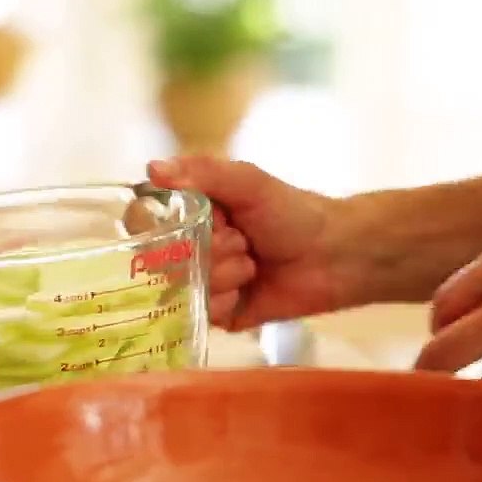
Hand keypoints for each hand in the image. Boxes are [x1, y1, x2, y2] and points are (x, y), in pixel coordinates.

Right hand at [147, 156, 341, 330]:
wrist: (335, 256)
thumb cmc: (293, 213)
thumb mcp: (249, 182)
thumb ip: (203, 173)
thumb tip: (153, 168)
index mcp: (192, 214)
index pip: (146, 222)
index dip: (162, 226)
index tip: (192, 222)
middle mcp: (191, 248)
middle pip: (164, 259)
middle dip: (205, 250)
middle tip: (240, 241)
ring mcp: (203, 282)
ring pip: (182, 287)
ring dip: (220, 274)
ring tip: (251, 265)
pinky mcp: (218, 313)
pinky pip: (200, 313)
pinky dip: (223, 300)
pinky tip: (246, 291)